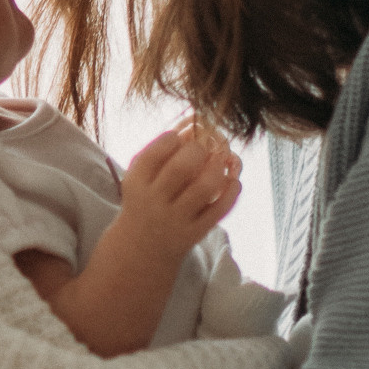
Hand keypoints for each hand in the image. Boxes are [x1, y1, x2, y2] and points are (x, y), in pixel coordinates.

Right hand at [118, 122, 241, 254]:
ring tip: (221, 160)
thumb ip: (160, 149)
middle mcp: (154, 201)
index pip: (157, 151)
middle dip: (199, 149)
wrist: (140, 249)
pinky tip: (232, 180)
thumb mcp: (140, 176)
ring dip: (219, 167)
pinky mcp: (195, 233)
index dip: (175, 137)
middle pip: (182, 167)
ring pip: (205, 187)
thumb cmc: (144, 200)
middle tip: (203, 148)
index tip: (180, 138)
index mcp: (136, 182)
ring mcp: (175, 219)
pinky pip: (220, 209)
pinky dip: (232, 190)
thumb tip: (193, 119)